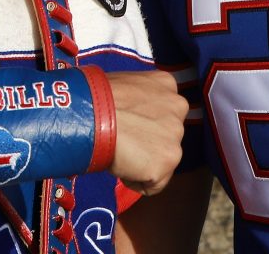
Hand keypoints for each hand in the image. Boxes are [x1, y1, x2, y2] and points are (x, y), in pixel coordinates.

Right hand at [106, 70, 186, 195]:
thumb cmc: (95, 97)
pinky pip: (152, 183)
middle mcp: (178, 107)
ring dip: (141, 162)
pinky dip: (135, 180)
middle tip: (120, 140)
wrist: (90, 112)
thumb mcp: (122, 84)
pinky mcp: (168, 160)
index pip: (162, 111)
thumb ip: (136, 99)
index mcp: (166, 84)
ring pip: (161, 161)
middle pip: (165, 136)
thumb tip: (127, 113)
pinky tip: (120, 164)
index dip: (142, 122)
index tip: (125, 125)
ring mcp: (176, 135)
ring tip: (118, 151)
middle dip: (146, 142)